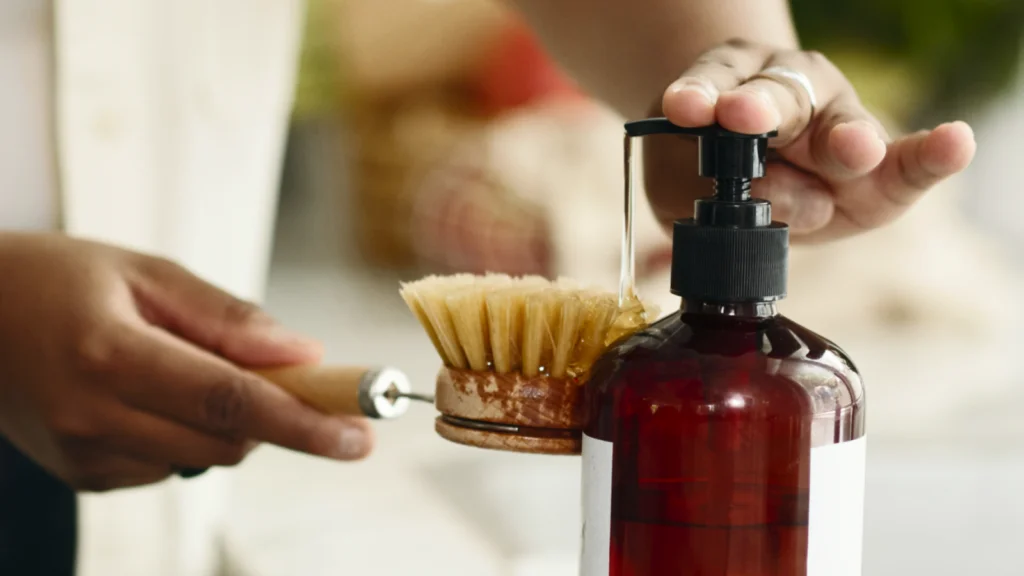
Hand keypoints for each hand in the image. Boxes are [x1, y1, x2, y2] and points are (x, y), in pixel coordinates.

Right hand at [0, 233, 372, 491]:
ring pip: (204, 459)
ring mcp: (84, 455)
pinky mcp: (82, 476)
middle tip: (289, 375)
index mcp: (111, 354)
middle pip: (227, 441)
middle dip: (275, 415)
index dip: (304, 422)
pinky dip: (188, 433)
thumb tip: (304, 356)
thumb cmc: (60, 279)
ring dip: (229, 423)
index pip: (230, 401)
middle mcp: (94, 416)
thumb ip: (227, 317)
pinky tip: (154, 393)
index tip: (359, 435)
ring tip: (188, 365)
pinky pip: (169, 466)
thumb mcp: (146, 272)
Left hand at [645, 39, 975, 242]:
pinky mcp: (881, 172)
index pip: (716, 83)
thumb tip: (753, 201)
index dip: (701, 96)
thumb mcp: (679, 182)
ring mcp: (837, 125)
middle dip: (764, 109)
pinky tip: (955, 143)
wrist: (751, 174)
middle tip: (743, 116)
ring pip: (838, 132)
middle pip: (782, 98)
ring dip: (843, 140)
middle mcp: (792, 91)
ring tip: (855, 151)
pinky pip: (909, 165)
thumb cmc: (705, 171)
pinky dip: (932, 155)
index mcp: (732, 85)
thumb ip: (698, 187)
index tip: (684, 108)